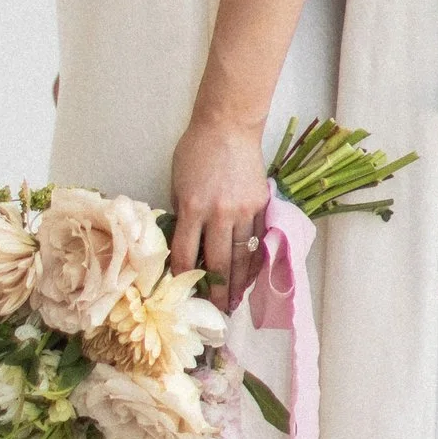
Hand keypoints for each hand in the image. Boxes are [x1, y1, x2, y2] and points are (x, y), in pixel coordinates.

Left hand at [167, 109, 271, 314]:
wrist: (228, 126)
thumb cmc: (196, 150)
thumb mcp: (177, 182)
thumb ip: (182, 214)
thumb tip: (185, 244)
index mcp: (191, 207)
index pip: (184, 253)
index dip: (183, 277)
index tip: (183, 294)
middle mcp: (218, 213)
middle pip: (217, 262)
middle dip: (215, 291)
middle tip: (215, 312)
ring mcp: (243, 211)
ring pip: (241, 256)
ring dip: (238, 283)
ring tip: (234, 303)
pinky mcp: (260, 206)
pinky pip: (257, 241)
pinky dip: (254, 261)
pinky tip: (250, 276)